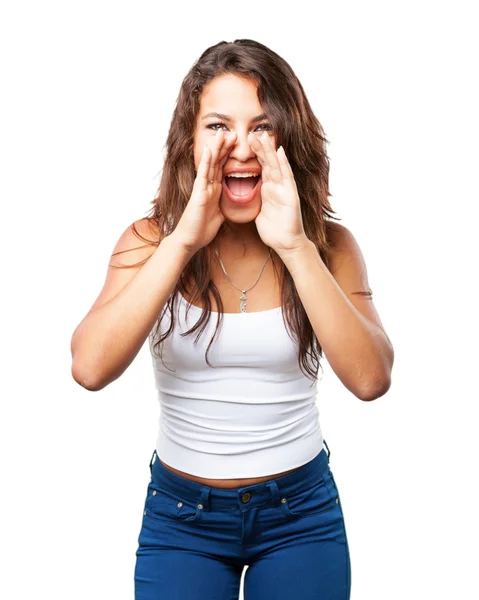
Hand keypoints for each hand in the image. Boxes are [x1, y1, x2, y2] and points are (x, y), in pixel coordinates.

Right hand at [173, 128, 236, 254]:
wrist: (190, 240)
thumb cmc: (202, 229)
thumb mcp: (219, 215)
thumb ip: (223, 206)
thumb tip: (232, 203)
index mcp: (214, 191)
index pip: (223, 169)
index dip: (229, 156)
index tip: (237, 144)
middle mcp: (208, 186)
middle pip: (218, 162)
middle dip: (225, 147)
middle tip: (232, 132)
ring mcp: (203, 188)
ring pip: (211, 164)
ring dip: (217, 148)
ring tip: (222, 134)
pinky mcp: (198, 193)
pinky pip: (203, 175)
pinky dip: (207, 161)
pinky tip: (210, 149)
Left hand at [249, 131, 308, 253]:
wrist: (286, 244)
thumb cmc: (273, 230)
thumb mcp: (259, 211)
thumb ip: (255, 201)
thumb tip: (245, 195)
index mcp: (268, 189)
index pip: (259, 168)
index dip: (253, 155)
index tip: (243, 143)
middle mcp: (277, 186)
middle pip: (267, 163)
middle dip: (260, 148)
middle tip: (251, 133)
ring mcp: (284, 189)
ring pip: (276, 166)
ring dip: (270, 150)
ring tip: (264, 135)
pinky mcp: (291, 195)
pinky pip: (286, 177)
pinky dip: (283, 164)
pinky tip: (280, 151)